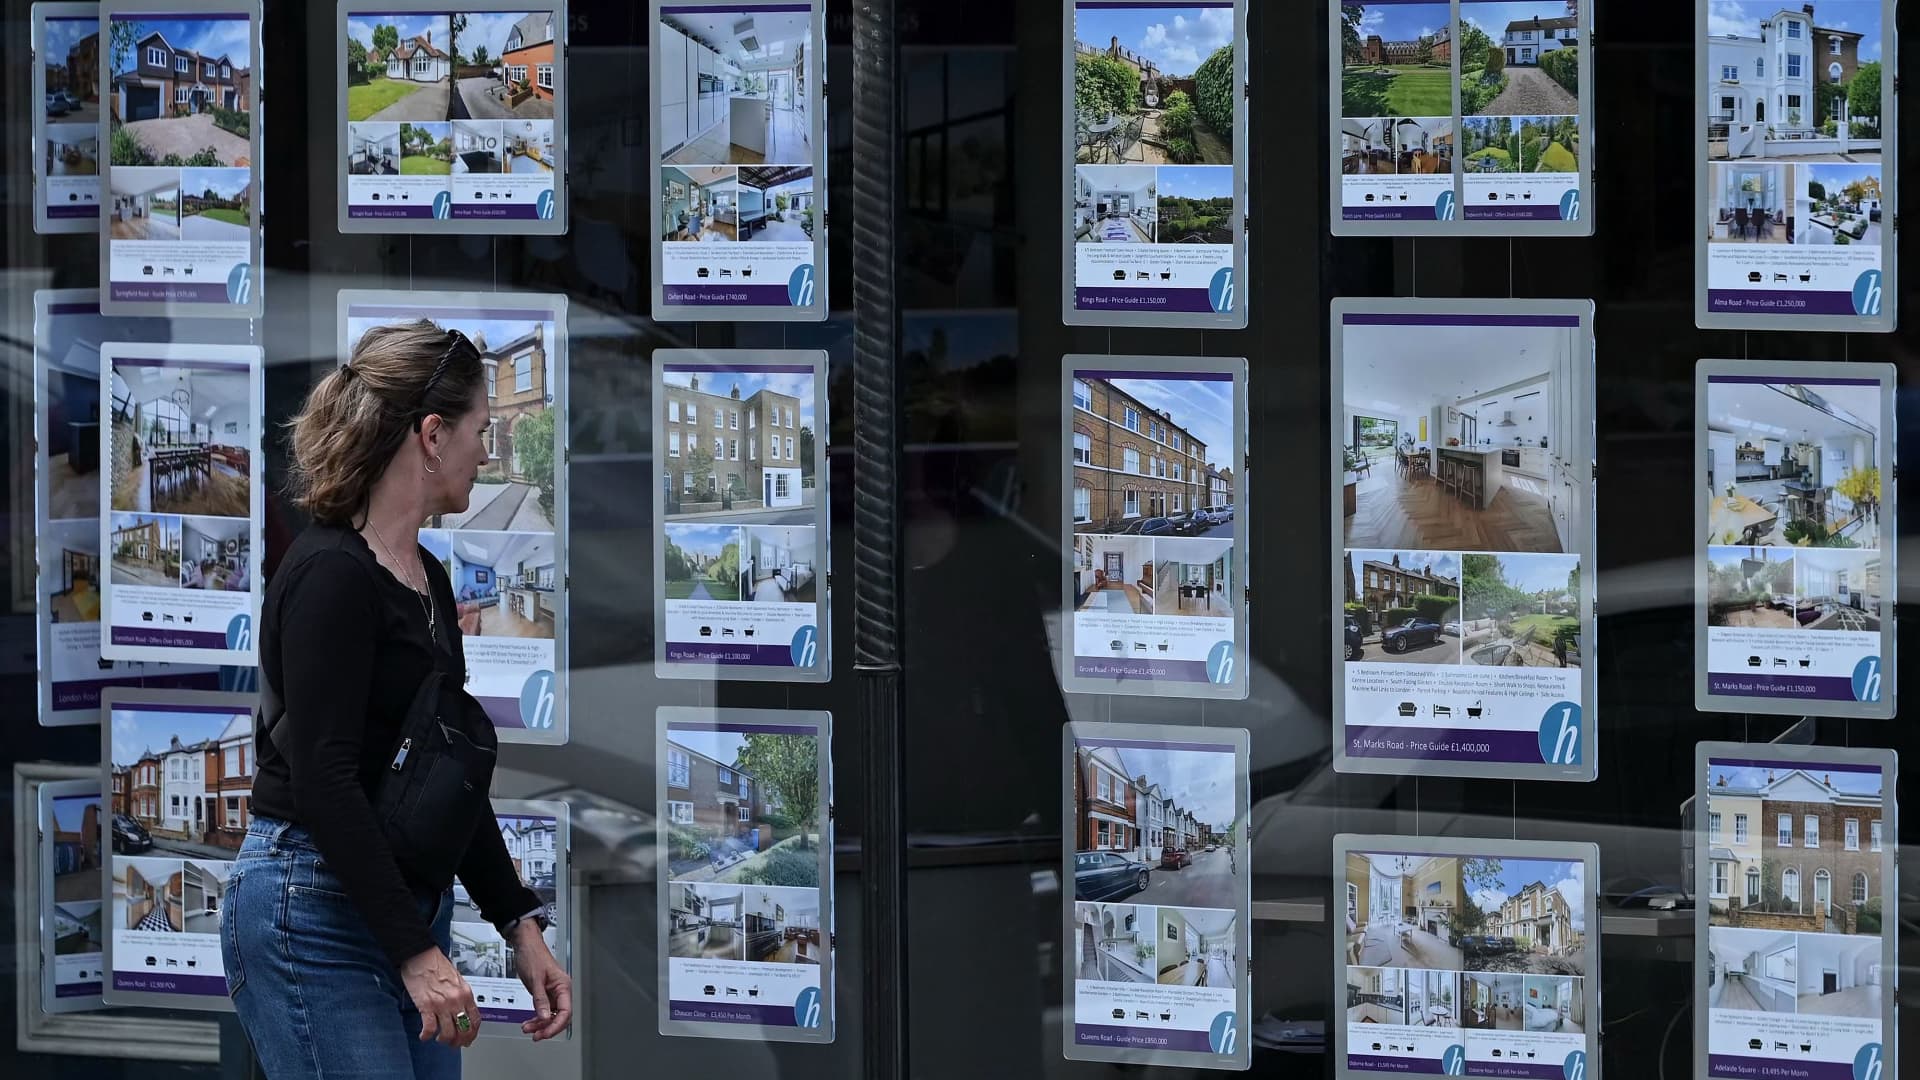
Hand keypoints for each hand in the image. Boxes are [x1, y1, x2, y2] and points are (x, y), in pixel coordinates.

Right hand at [401, 946, 480, 1047]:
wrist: (421, 956)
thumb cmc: (437, 965)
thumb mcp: (457, 980)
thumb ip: (460, 995)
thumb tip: (462, 1009)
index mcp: (465, 993)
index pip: (475, 1019)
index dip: (473, 1033)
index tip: (469, 1038)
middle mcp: (456, 1000)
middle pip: (464, 1029)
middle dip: (460, 1041)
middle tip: (454, 1044)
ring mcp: (441, 1005)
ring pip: (448, 1033)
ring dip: (444, 1040)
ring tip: (439, 1039)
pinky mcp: (426, 1006)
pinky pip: (429, 1028)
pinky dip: (426, 1035)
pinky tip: (424, 1036)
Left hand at [512, 921, 572, 1040]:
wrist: (525, 945)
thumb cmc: (533, 955)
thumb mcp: (535, 979)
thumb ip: (540, 999)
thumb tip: (544, 1017)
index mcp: (563, 985)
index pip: (565, 1012)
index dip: (556, 1025)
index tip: (545, 1033)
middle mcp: (560, 990)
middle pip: (560, 1017)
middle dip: (547, 1027)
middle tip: (535, 1035)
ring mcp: (553, 993)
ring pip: (551, 1015)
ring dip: (540, 1025)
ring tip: (528, 1029)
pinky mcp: (545, 994)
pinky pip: (544, 1011)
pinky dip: (537, 1018)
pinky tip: (529, 1022)